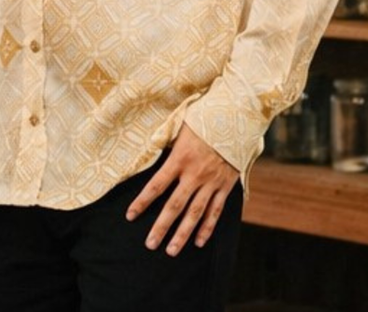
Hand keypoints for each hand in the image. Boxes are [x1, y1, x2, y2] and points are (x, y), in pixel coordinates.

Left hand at [126, 123, 240, 256]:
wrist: (237, 116)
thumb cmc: (204, 117)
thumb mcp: (180, 126)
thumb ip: (166, 143)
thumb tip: (149, 151)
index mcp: (179, 158)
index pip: (156, 185)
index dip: (142, 202)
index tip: (130, 216)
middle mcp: (194, 174)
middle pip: (174, 206)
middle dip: (161, 227)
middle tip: (150, 244)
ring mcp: (211, 182)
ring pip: (195, 213)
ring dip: (183, 234)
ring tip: (171, 251)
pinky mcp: (226, 185)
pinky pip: (215, 210)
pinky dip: (207, 227)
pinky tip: (199, 241)